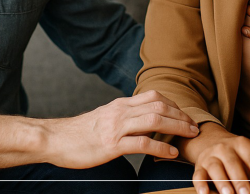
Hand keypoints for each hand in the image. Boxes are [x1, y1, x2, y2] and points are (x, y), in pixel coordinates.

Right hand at [42, 90, 198, 168]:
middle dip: (181, 116)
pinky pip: (142, 143)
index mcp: (120, 105)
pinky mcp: (111, 145)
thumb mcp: (104, 118)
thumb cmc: (78, 133)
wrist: (55, 139)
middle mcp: (120, 111)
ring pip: (155, 120)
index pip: (154, 96)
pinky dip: (160, 147)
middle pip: (160, 106)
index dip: (174, 105)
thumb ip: (123, 117)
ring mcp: (116, 127)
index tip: (185, 116)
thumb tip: (142, 123)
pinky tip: (170, 152)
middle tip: (194, 127)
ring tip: (189, 136)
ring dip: (177, 127)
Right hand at [180, 122, 249, 193]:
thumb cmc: (237, 156)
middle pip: (233, 163)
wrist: (209, 141)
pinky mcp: (199, 166)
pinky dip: (200, 184)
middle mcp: (226, 148)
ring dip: (222, 183)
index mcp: (243, 145)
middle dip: (241, 180)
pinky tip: (204, 193)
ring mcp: (211, 156)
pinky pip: (198, 174)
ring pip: (216, 168)